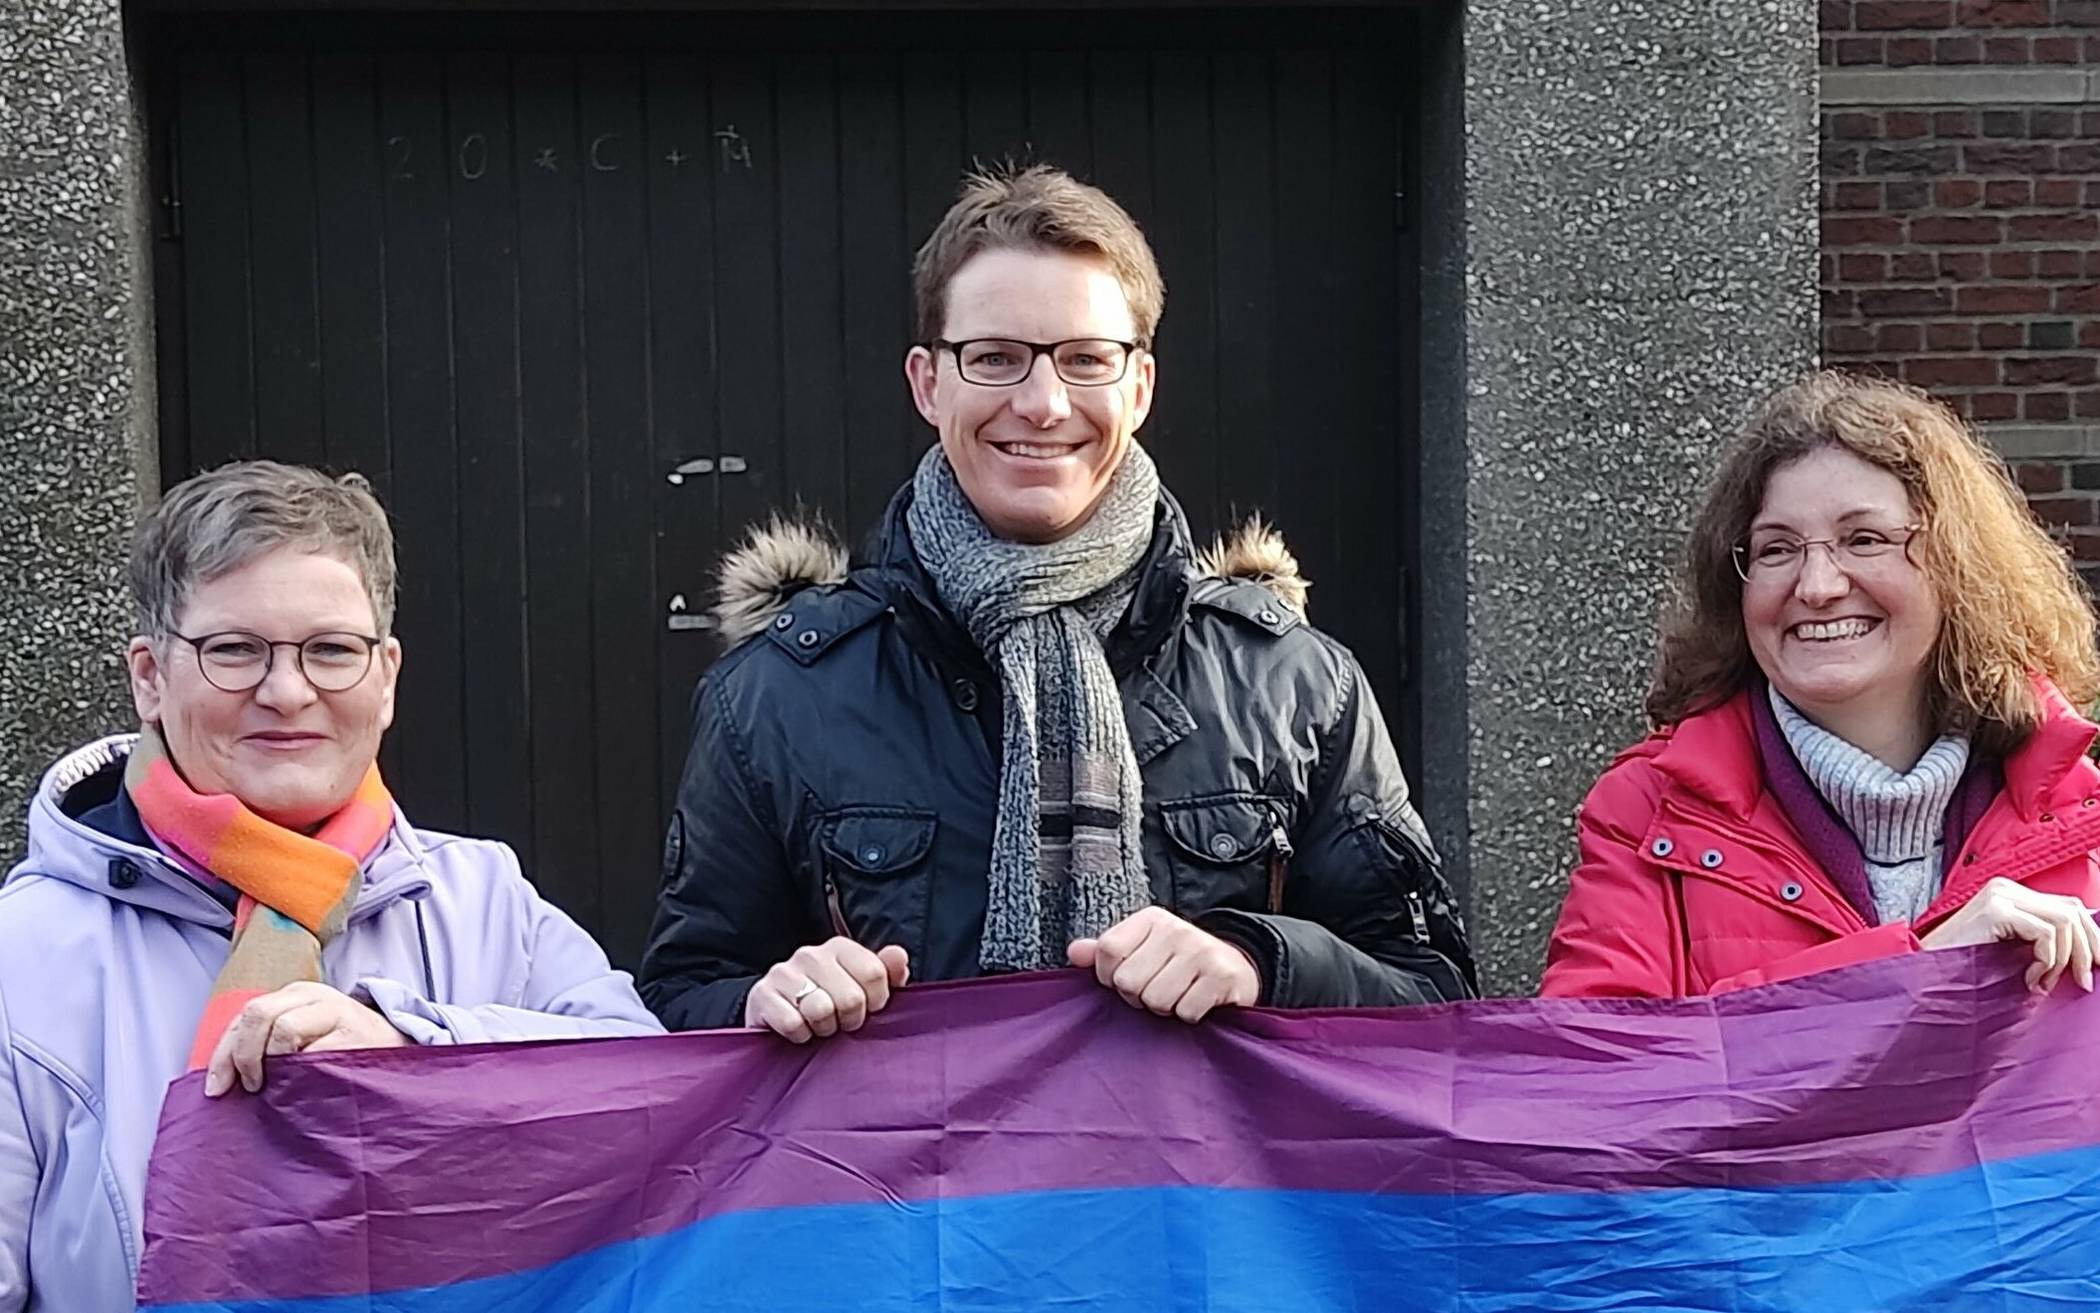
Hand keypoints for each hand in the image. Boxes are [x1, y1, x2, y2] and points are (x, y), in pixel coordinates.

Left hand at [204, 981, 408, 1096]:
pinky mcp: (353, 1033)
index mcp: (295, 994)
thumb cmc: (340, 1049)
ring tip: (278, 1085)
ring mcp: (336, 1010)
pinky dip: (300, 1074)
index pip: (244, 1016)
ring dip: (273, 1063)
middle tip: (250, 1085)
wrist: (396, 1049)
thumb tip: (222, 1076)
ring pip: (283, 1028)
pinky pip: (312, 1054)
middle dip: (243, 1055)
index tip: (216, 1088)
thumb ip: (267, 1042)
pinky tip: (303, 1086)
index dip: (223, 1054)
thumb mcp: (302, 1035)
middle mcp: (313, 996)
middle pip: (258, 1014)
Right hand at [744, 938, 910, 1042]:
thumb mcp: (862, 988)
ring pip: (821, 1010)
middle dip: (850, 1019)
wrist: (777, 1018)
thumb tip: (899, 956)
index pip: (874, 973)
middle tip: (841, 1022)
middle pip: (851, 997)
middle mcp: (810, 954)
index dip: (877, 1001)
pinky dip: (800, 1036)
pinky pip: (793, 1024)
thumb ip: (886, 972)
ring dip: (824, 1028)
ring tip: (819, 1025)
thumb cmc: (829, 1004)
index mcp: (839, 947)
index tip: (869, 1009)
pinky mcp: (761, 995)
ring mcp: (783, 973)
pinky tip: (799, 1029)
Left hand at [1068, 906, 1260, 1022]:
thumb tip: (1073, 953)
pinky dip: (1188, 1015)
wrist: (1236, 967)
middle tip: (1156, 990)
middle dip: (1139, 997)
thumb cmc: (1178, 962)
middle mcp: (1176, 929)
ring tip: (1176, 995)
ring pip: (1156, 1000)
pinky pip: (1185, 1012)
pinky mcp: (1221, 976)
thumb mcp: (1142, 948)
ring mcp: (1201, 951)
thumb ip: (1106, 952)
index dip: (1108, 976)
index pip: (1107, 950)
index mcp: (1151, 919)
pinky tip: (1196, 1001)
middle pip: (1128, 981)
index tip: (1124, 980)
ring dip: (1164, 1008)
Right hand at [1921, 877, 2098, 993]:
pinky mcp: (1995, 910)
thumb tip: (2088, 952)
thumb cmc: (1963, 970)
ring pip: (2065, 921)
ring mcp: (2000, 896)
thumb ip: (2040, 943)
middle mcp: (2006, 888)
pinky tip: (2029, 979)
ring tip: (2044, 982)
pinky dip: (2047, 961)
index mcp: (2009, 894)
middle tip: (2083, 982)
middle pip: (2073, 909)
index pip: (2069, 905)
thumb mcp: (2011, 953)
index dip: (2091, 937)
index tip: (2095, 967)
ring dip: (2064, 960)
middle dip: (2088, 949)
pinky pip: (2046, 933)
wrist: (1923, 976)